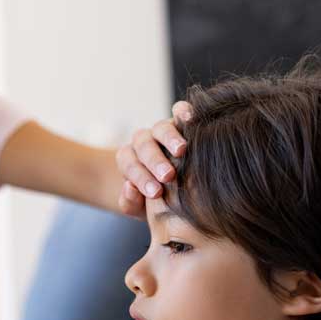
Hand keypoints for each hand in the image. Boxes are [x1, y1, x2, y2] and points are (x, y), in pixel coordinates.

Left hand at [115, 100, 193, 218]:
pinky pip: (179, 110)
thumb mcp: (142, 209)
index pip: (129, 164)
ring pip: (161, 128)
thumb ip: (130, 202)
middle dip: (155, 161)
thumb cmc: (159, 202)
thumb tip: (129, 187)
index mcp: (129, 160)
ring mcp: (162, 130)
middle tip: (167, 176)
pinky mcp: (180, 120)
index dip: (140, 177)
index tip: (155, 192)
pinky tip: (191, 119)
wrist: (180, 192)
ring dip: (170, 138)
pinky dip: (184, 111)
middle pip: (144, 145)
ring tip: (181, 151)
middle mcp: (144, 142)